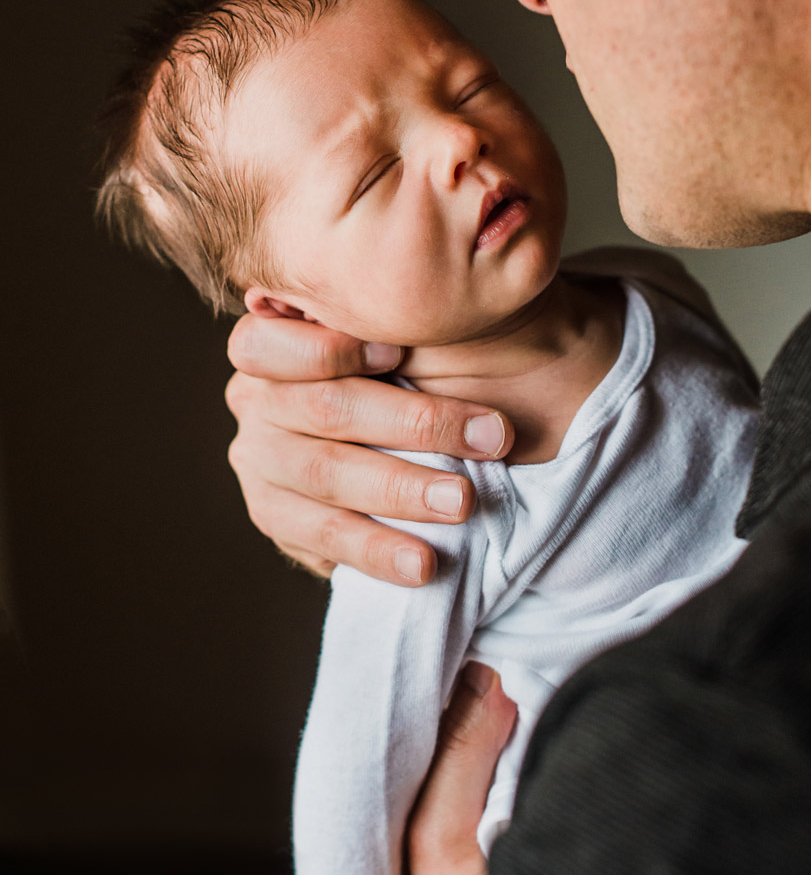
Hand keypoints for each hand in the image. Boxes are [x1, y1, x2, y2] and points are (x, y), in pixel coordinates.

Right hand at [225, 313, 513, 582]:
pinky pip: (324, 539)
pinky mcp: (276, 520)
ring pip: (326, 477)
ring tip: (460, 507)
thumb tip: (454, 310)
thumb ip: (397, 329)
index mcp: (271, 346)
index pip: (275, 341)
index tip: (401, 353)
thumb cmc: (403, 372)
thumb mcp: (394, 339)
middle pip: (326, 409)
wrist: (393, 443)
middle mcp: (256, 403)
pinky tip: (421, 565)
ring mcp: (259, 466)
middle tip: (490, 439)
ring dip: (400, 494)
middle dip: (412, 424)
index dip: (334, 348)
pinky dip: (376, 551)